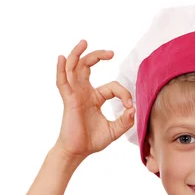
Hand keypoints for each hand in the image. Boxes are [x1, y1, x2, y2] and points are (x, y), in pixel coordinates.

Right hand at [54, 40, 134, 160]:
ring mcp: (75, 95)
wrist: (78, 152)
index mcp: (94, 98)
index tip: (129, 107)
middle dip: (98, 56)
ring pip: (73, 68)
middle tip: (111, 53)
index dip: (123, 94)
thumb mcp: (114, 130)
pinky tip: (62, 58)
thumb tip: (133, 109)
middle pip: (87, 66)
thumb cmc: (92, 141)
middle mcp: (84, 92)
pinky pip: (62, 82)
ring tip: (84, 42)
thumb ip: (125, 121)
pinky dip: (61, 69)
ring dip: (77, 54)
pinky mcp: (68, 100)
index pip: (112, 87)